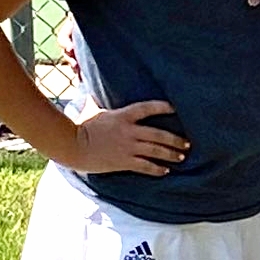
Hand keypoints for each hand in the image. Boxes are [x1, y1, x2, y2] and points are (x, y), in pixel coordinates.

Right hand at [70, 100, 188, 175]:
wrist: (72, 146)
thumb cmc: (81, 126)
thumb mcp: (91, 109)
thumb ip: (96, 100)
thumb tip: (89, 88)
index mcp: (122, 116)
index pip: (147, 108)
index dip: (162, 107)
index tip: (175, 108)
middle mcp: (129, 131)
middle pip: (159, 134)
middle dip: (175, 139)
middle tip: (187, 143)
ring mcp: (128, 147)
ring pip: (156, 151)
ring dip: (171, 154)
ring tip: (181, 157)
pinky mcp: (124, 162)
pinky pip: (145, 166)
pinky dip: (157, 169)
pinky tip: (165, 171)